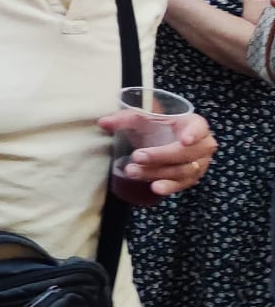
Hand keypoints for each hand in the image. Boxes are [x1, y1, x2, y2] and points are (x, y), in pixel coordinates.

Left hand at [98, 108, 214, 197]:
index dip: (194, 134)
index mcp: (193, 123)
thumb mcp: (140, 118)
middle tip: (137, 157)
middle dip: (161, 156)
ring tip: (133, 172)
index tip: (185, 140)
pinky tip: (154, 188)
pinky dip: (169, 186)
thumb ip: (123, 119)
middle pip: (187, 153)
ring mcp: (199, 163)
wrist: (161, 138)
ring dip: (157, 172)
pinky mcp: (191, 178)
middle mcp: (202, 145)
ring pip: (183, 171)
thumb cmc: (155, 124)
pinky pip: (182, 184)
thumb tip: (103, 123)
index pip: (199, 127)